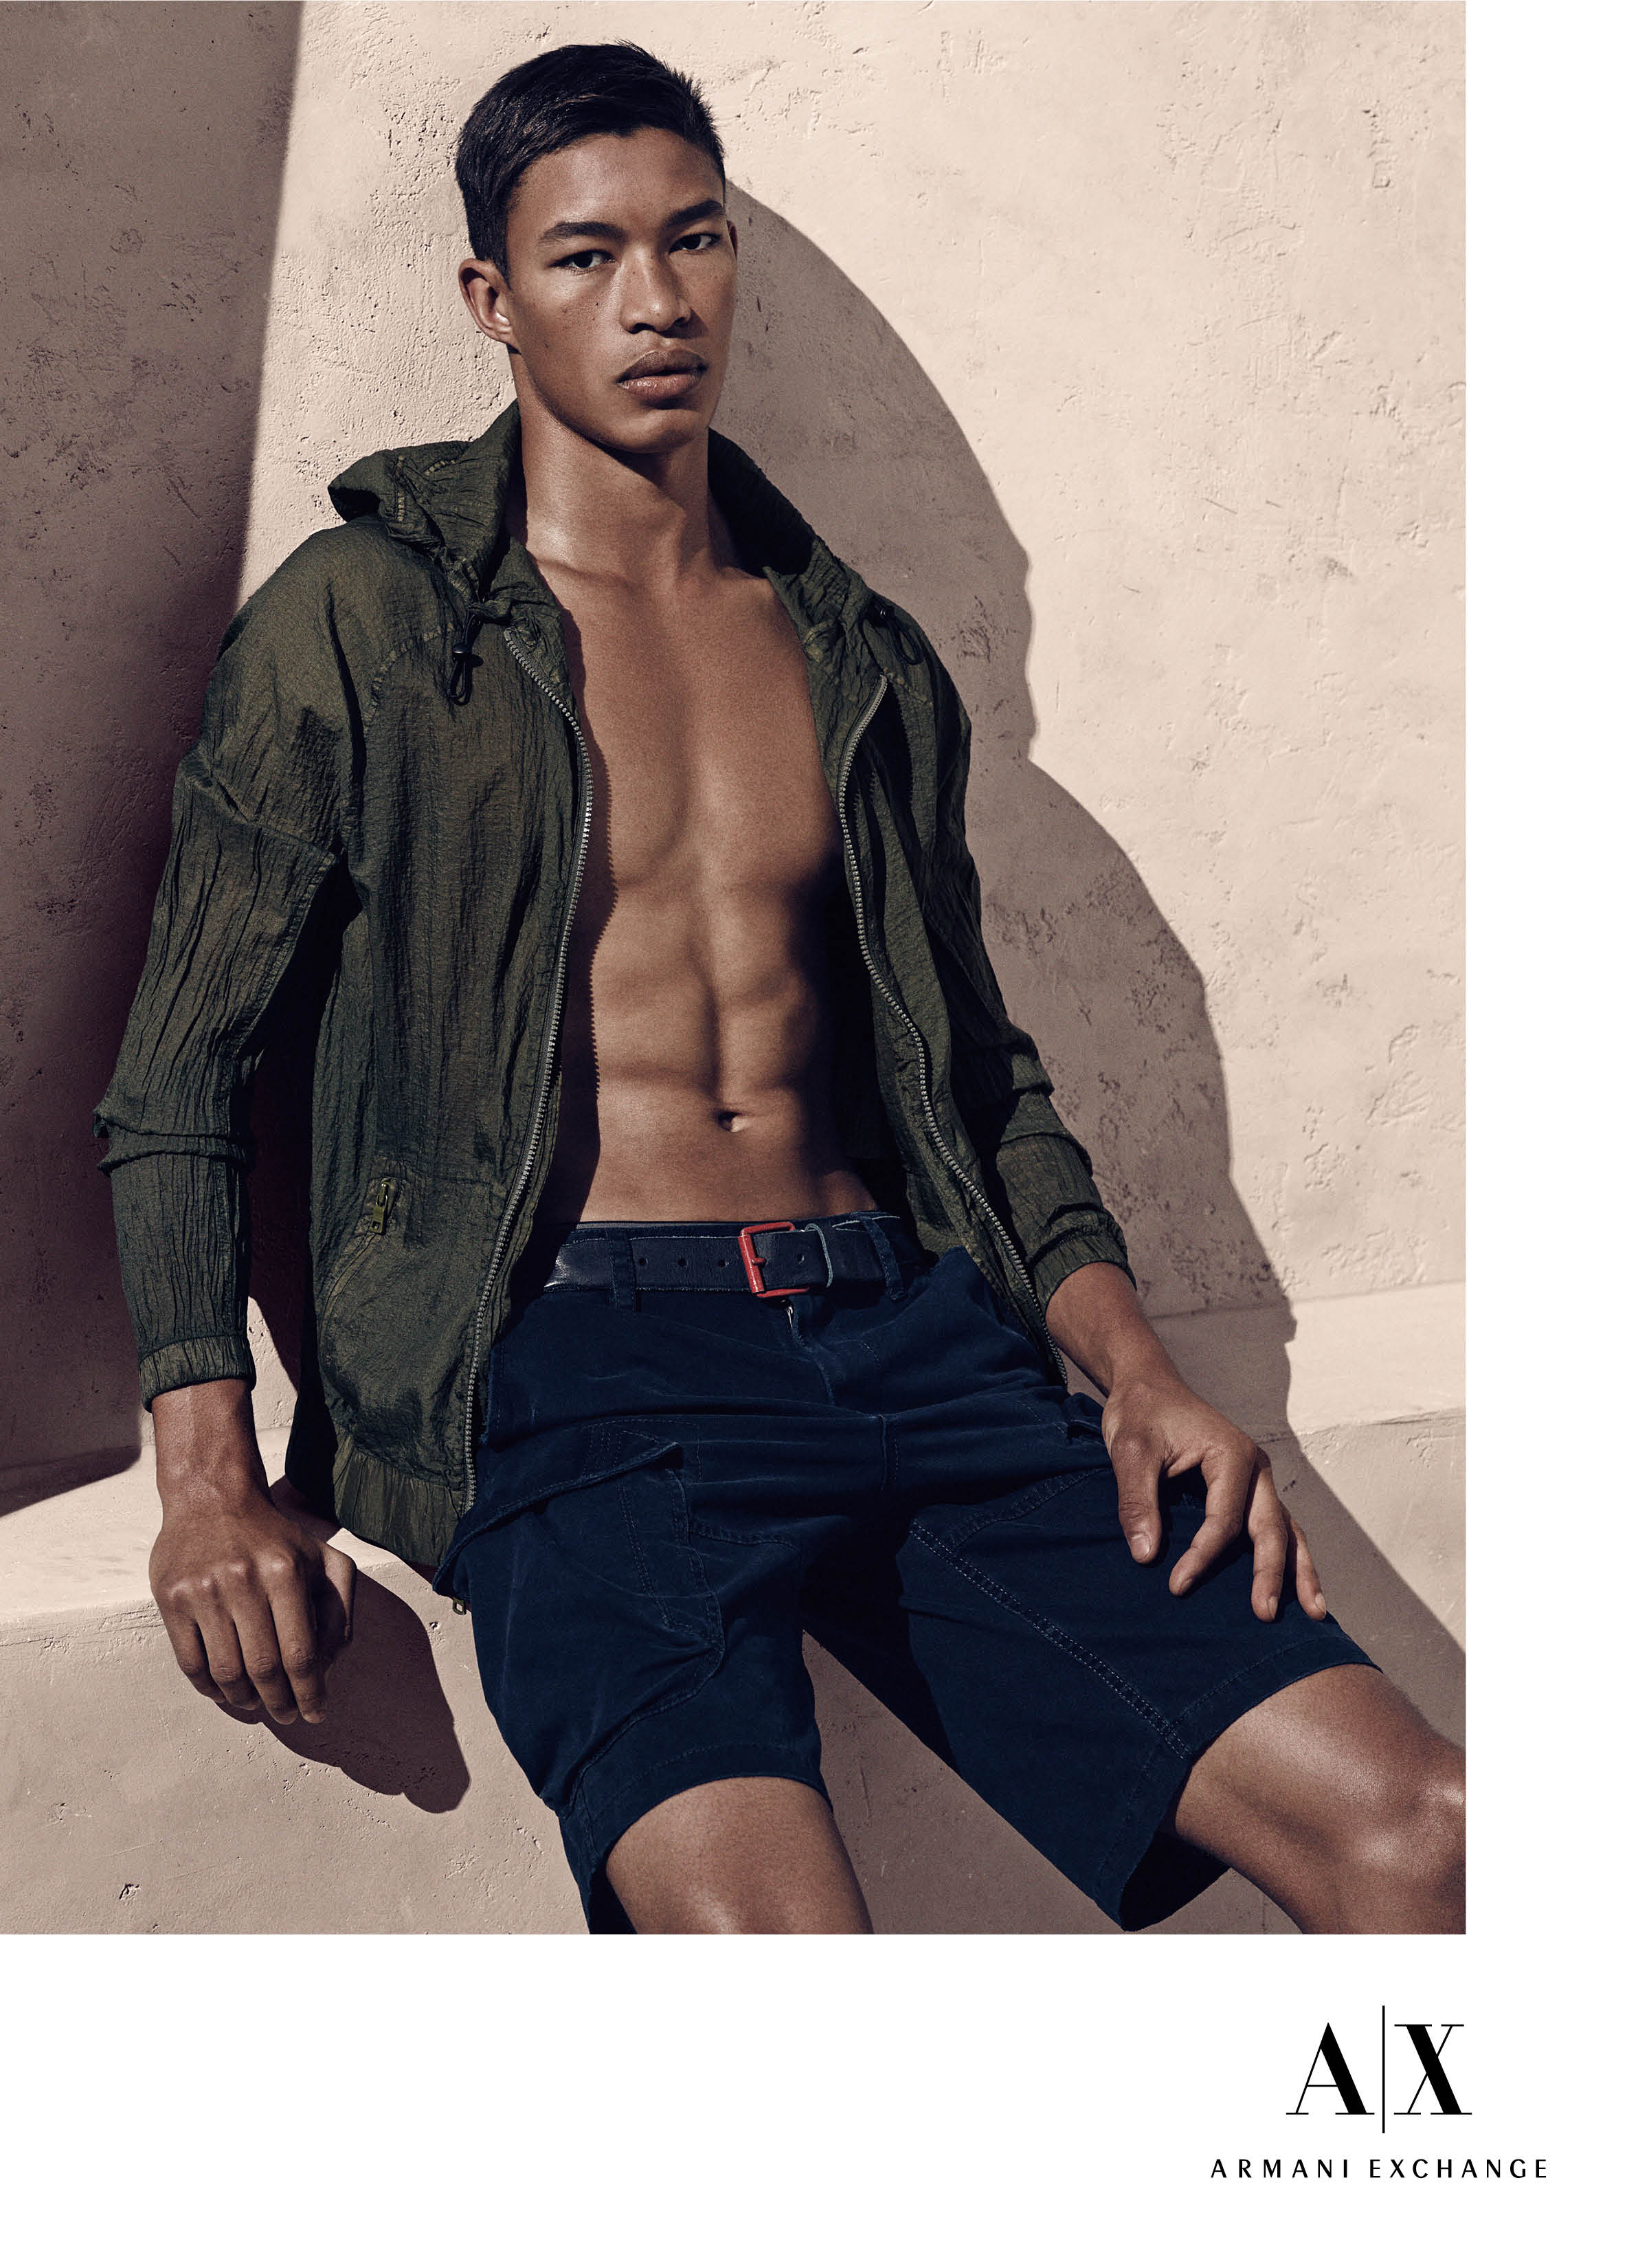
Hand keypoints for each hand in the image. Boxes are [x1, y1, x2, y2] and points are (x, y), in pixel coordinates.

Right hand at [149, 1379, 355, 1723]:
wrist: (212, 1498)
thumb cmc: (276, 1537)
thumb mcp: (323, 1559)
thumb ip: (339, 1608)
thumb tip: (330, 1663)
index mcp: (285, 1571)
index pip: (301, 1652)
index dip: (310, 1691)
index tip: (316, 1712)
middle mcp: (243, 1580)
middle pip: (264, 1668)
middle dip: (280, 1701)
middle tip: (288, 1715)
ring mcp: (203, 1590)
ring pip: (226, 1671)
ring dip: (246, 1699)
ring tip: (258, 1702)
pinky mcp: (171, 1598)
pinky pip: (191, 1662)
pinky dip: (210, 1688)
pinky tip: (226, 1691)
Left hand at [1100, 1368, 1326, 1622]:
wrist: (1148, 1388)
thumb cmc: (1141, 1415)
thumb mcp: (1130, 1452)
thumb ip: (1137, 1501)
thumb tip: (1146, 1555)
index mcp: (1231, 1454)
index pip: (1224, 1519)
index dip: (1203, 1556)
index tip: (1177, 1584)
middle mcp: (1255, 1467)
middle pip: (1271, 1527)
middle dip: (1271, 1573)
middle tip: (1265, 1613)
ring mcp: (1257, 1479)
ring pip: (1286, 1529)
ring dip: (1299, 1570)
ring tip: (1314, 1613)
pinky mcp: (1250, 1490)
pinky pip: (1276, 1526)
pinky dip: (1290, 1556)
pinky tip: (1299, 1589)